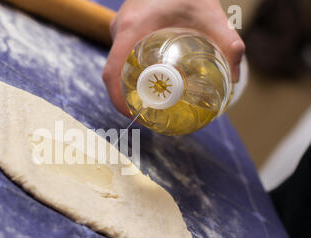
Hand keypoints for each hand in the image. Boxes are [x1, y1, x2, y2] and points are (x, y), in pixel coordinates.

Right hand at [102, 0, 244, 116]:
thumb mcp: (210, 14)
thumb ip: (228, 42)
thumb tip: (235, 78)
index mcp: (132, 28)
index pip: (112, 71)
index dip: (117, 98)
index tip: (131, 114)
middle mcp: (120, 29)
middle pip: (114, 72)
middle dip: (125, 97)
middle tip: (147, 113)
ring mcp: (119, 28)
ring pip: (117, 64)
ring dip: (128, 84)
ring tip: (149, 100)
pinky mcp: (123, 28)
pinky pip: (121, 55)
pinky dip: (130, 71)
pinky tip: (148, 79)